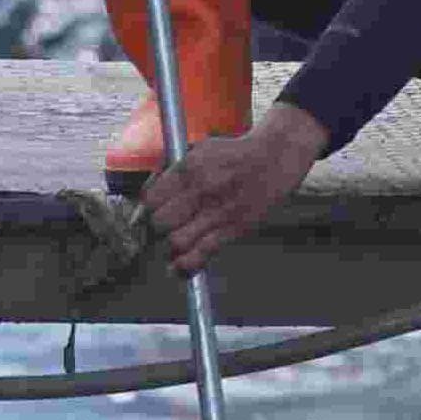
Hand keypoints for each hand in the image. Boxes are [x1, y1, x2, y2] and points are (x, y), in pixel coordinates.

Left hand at [141, 104, 325, 273]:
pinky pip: (202, 253)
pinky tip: (179, 268)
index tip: (149, 215)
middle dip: (157, 230)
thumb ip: (174, 172)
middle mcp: (201, 190)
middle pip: (160, 223)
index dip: (146, 211)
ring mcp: (218, 212)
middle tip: (162, 230)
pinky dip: (186, 265)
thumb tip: (150, 194)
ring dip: (171, 248)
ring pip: (176, 242)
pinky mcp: (234, 229)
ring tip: (174, 245)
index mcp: (189, 168)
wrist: (274, 159)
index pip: (150, 199)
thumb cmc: (235, 155)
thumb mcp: (200, 151)